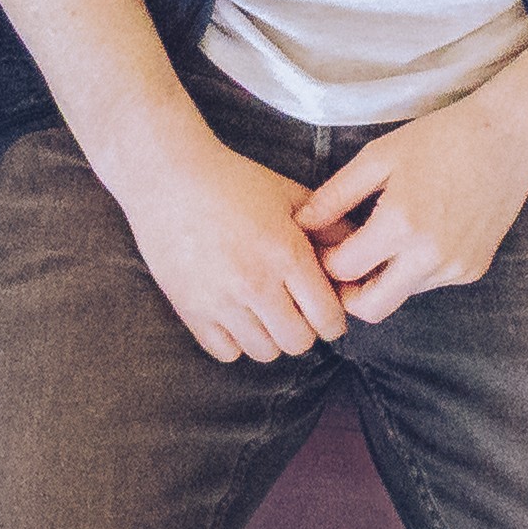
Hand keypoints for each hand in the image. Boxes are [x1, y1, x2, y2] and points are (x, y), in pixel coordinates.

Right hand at [118, 125, 354, 365]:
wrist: (170, 176)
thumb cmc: (234, 181)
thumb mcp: (290, 195)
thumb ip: (330, 227)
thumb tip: (357, 255)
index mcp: (286, 254)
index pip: (327, 318)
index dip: (334, 319)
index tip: (327, 311)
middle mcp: (255, 284)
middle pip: (298, 343)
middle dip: (305, 329)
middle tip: (296, 310)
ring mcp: (220, 301)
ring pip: (263, 352)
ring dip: (271, 337)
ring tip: (265, 313)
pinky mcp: (190, 310)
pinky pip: (225, 352)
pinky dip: (235, 342)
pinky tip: (236, 317)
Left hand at [298, 88, 527, 322]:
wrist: (510, 138)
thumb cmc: (443, 138)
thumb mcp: (380, 157)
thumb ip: (336, 195)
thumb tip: (302, 224)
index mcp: (401, 224)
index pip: (343, 269)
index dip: (322, 261)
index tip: (318, 246)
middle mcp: (430, 257)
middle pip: (370, 308)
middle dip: (346, 294)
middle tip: (337, 266)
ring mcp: (455, 268)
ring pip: (401, 295)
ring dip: (381, 279)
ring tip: (376, 243)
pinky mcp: (473, 270)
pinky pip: (429, 282)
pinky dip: (413, 269)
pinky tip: (415, 235)